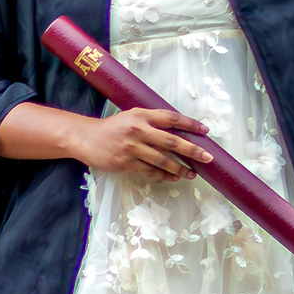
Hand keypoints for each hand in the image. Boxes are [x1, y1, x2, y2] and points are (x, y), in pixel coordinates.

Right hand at [81, 107, 211, 179]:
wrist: (85, 138)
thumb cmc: (112, 128)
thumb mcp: (131, 117)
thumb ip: (152, 121)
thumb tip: (178, 131)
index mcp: (141, 115)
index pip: (172, 118)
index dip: (190, 124)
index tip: (205, 131)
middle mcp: (138, 130)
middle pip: (172, 141)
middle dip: (193, 151)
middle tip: (208, 158)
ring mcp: (131, 148)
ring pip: (162, 160)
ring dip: (180, 168)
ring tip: (192, 174)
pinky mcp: (125, 163)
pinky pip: (150, 171)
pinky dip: (164, 176)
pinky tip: (174, 178)